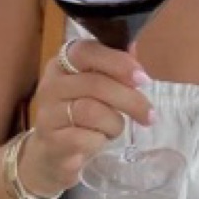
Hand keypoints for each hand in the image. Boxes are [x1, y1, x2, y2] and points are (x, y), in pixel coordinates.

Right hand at [20, 38, 155, 195]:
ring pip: (92, 112)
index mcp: (62, 64)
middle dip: (129, 100)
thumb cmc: (80, 116)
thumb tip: (134, 44)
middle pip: (96, 85)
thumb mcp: (96, 89)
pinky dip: (101, 141)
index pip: (87, 52)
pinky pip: (87, 138)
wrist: (52, 154)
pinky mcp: (53, 141)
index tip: (143, 78)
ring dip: (115, 123)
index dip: (117, 63)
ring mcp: (49, 114)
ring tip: (116, 129)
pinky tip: (99, 141)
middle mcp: (51, 85)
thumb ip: (113, 68)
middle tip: (149, 115)